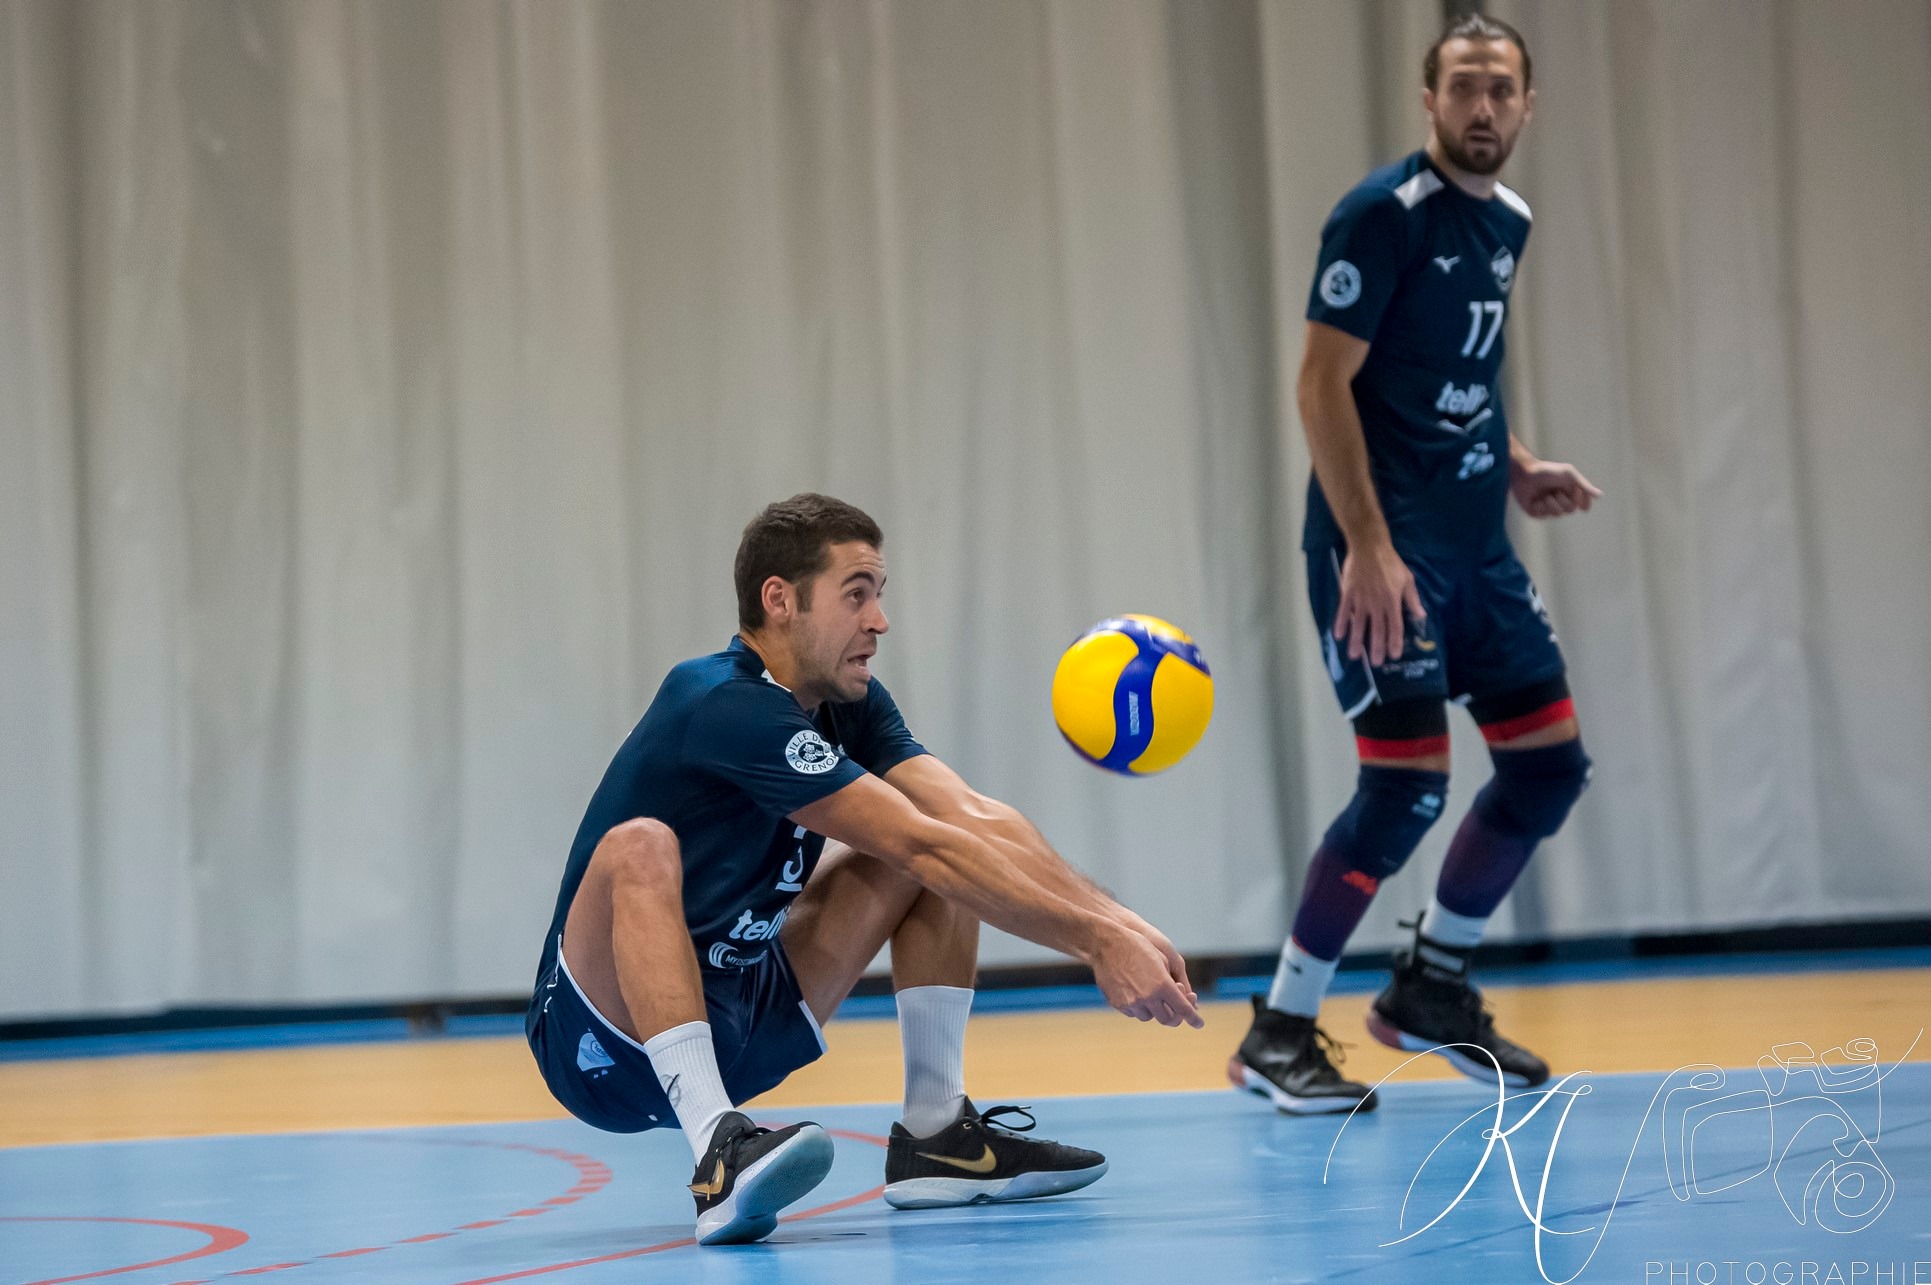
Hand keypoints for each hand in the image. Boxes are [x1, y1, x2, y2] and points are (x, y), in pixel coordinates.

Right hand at [1090, 924, 1203, 1028]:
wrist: (1106, 944)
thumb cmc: (1138, 946)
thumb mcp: (1162, 959)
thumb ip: (1173, 982)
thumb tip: (1182, 997)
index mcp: (1162, 985)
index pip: (1184, 1009)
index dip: (1194, 1018)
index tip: (1199, 1023)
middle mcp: (1148, 997)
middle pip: (1167, 1019)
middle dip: (1175, 1016)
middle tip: (1176, 1011)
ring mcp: (1131, 1002)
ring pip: (1149, 1017)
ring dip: (1154, 1010)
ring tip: (1152, 996)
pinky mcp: (1118, 1004)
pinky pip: (1133, 1013)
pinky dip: (1138, 1007)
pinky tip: (1137, 994)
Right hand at [1335, 540, 1423, 665]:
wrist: (1369, 547)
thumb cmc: (1391, 562)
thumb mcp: (1407, 579)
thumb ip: (1412, 599)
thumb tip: (1420, 616)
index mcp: (1393, 601)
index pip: (1395, 627)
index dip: (1395, 642)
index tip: (1394, 656)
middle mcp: (1377, 604)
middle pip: (1377, 630)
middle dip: (1376, 648)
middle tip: (1375, 663)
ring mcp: (1361, 600)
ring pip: (1359, 624)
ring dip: (1356, 641)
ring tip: (1354, 656)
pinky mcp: (1348, 593)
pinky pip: (1343, 611)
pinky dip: (1341, 623)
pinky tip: (1338, 635)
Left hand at [1510, 457, 1601, 518]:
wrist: (1524, 473)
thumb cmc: (1547, 471)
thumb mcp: (1568, 474)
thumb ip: (1583, 485)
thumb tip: (1600, 495)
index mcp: (1570, 491)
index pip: (1583, 504)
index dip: (1583, 502)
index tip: (1577, 492)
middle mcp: (1560, 500)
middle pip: (1571, 509)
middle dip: (1565, 500)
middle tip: (1556, 491)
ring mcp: (1548, 507)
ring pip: (1559, 514)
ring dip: (1553, 503)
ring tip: (1546, 495)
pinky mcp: (1536, 512)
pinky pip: (1544, 515)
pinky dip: (1542, 507)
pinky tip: (1536, 500)